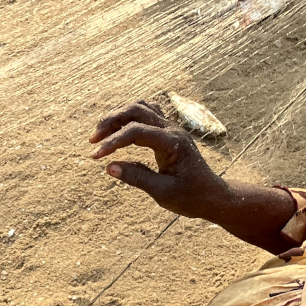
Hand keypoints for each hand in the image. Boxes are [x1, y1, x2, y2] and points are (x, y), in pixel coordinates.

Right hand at [88, 100, 225, 218]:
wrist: (212, 196)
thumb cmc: (191, 198)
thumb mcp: (163, 193)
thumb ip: (137, 178)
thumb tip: (109, 167)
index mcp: (172, 143)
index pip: (136, 132)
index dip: (112, 142)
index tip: (95, 157)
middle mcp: (172, 130)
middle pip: (136, 110)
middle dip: (111, 122)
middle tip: (92, 141)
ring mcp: (172, 128)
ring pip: (141, 107)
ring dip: (118, 116)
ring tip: (101, 134)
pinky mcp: (169, 132)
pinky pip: (147, 113)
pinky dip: (129, 118)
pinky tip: (118, 131)